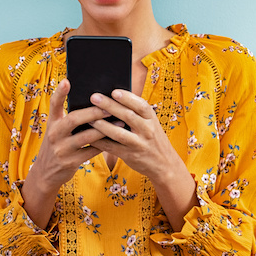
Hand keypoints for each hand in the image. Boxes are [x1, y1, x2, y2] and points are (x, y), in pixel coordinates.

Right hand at [21, 79, 108, 227]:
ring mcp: (61, 149)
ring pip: (86, 136)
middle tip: (109, 105)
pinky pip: (91, 151)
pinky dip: (104, 144)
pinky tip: (116, 138)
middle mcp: (54, 134)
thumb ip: (70, 118)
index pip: (54, 104)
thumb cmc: (59, 145)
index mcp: (52, 123)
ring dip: (104, 129)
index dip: (60, 92)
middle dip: (93, 112)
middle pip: (74, 119)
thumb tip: (96, 102)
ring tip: (119, 122)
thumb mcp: (58, 131)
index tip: (67, 80)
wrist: (46, 173)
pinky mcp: (70, 162)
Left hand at [89, 89, 197, 230]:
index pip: (141, 105)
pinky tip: (90, 136)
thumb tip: (113, 100)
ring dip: (103, 125)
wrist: (165, 164)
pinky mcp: (130, 156)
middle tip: (94, 98)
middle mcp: (147, 130)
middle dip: (110, 106)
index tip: (114, 91)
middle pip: (127, 116)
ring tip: (90, 118)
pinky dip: (100, 141)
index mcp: (152, 119)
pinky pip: (112, 148)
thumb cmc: (153, 139)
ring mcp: (139, 144)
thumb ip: (137, 114)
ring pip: (119, 133)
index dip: (128, 98)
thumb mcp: (151, 124)